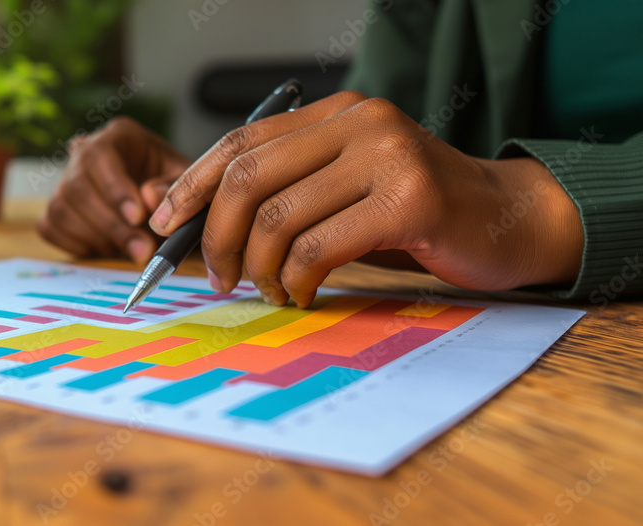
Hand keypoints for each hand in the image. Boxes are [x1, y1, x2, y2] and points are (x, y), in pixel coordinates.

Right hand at [38, 118, 191, 262]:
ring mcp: (65, 181)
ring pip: (60, 209)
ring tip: (133, 250)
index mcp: (119, 136)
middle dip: (111, 224)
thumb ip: (174, 186)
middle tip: (144, 251)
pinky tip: (109, 248)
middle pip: (77, 187)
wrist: (163, 201)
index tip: (138, 218)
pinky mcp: (56, 208)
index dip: (115, 188)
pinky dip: (78, 244)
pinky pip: (50, 227)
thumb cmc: (176, 185)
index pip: (100, 155)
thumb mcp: (186, 181)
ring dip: (97, 238)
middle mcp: (83, 152)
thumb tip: (148, 197)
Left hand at [149, 91, 583, 306]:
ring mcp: (387, 156)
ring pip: (279, 218)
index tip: (166, 224)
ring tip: (268, 291)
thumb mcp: (347, 188)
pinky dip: (297, 280)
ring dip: (257, 268)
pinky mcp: (410, 200)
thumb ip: (290, 192)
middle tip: (215, 277)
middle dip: (215, 235)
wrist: (509, 220)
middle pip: (248, 177)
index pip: (241, 142)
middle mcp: (359, 122)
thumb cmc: (415, 213)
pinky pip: (320, 248)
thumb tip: (204, 226)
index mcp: (336, 112)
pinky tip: (301, 294)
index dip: (193, 184)